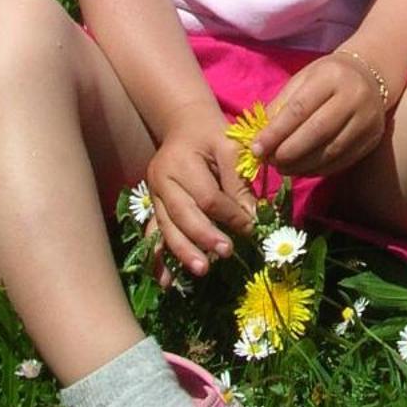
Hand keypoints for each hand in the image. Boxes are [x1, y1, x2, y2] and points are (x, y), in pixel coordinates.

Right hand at [144, 106, 253, 285]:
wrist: (184, 125)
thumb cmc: (212, 135)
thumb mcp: (230, 147)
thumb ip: (239, 183)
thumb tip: (253, 219)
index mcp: (181, 162)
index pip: (207, 197)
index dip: (230, 215)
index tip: (252, 228)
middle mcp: (161, 180)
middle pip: (183, 215)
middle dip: (205, 237)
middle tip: (226, 253)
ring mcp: (153, 195)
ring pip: (166, 228)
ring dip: (183, 252)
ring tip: (201, 270)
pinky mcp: (153, 207)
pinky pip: (154, 234)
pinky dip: (159, 258)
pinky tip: (165, 281)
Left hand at [254, 53, 386, 177]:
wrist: (369, 76)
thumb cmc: (327, 78)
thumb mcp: (302, 80)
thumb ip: (281, 106)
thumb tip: (261, 139)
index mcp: (332, 76)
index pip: (299, 109)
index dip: (275, 132)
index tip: (257, 149)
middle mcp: (354, 97)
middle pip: (317, 132)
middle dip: (288, 152)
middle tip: (269, 161)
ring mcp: (367, 120)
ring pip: (330, 151)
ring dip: (301, 165)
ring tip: (282, 168)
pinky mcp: (371, 140)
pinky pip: (341, 161)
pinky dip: (317, 169)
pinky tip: (302, 169)